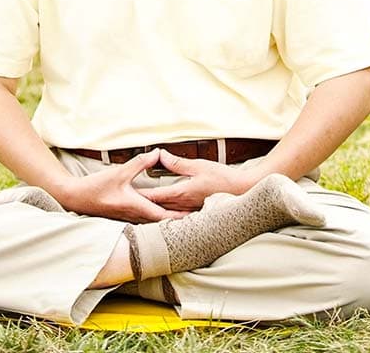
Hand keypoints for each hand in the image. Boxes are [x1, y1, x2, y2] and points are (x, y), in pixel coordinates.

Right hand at [61, 148, 191, 222]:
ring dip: (168, 219)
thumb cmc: (97, 187)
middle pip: (161, 221)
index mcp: (136, 206)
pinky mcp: (124, 214)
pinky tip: (161, 212)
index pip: (163, 216)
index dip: (180, 217)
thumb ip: (140, 163)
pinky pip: (145, 218)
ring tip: (185, 216)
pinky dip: (157, 216)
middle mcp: (135, 215)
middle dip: (179, 220)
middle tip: (197, 217)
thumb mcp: (120, 172)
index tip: (195, 217)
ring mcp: (129, 217)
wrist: (76, 198)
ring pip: (153, 221)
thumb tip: (159, 153)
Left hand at [138, 149, 260, 211]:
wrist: (241, 191)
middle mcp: (183, 205)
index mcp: (181, 193)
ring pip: (166, 212)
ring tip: (140, 209)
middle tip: (128, 202)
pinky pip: (177, 214)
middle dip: (143, 205)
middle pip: (158, 207)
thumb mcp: (198, 165)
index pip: (155, 196)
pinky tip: (164, 212)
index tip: (128, 193)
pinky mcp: (196, 211)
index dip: (140, 195)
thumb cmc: (221, 178)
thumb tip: (161, 156)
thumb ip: (178, 163)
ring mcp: (189, 210)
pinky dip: (167, 213)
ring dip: (154, 210)